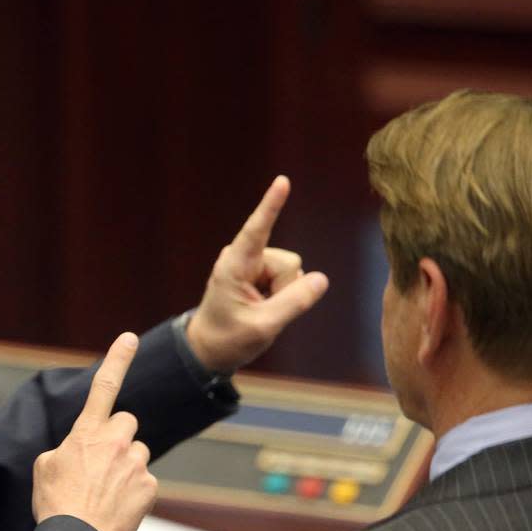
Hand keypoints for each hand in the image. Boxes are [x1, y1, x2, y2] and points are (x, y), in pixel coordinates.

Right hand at [31, 332, 156, 530]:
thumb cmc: (56, 505)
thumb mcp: (45, 468)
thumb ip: (64, 449)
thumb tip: (77, 452)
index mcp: (86, 432)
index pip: (104, 386)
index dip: (118, 359)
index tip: (129, 338)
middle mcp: (115, 441)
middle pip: (127, 423)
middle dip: (118, 436)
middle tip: (102, 462)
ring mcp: (136, 463)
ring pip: (137, 454)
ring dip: (126, 466)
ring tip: (105, 492)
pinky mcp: (150, 486)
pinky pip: (145, 482)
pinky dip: (133, 492)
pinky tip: (116, 507)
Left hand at [188, 176, 328, 371]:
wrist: (209, 349)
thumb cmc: (228, 339)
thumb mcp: (263, 327)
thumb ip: (294, 302)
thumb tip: (321, 279)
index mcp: (235, 266)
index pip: (257, 230)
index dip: (271, 206)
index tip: (282, 181)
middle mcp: (244, 258)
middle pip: (289, 263)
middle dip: (285, 289)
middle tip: (260, 312)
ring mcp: (253, 264)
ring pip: (292, 271)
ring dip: (283, 294)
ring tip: (258, 310)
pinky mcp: (260, 272)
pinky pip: (289, 279)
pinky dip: (282, 295)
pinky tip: (262, 306)